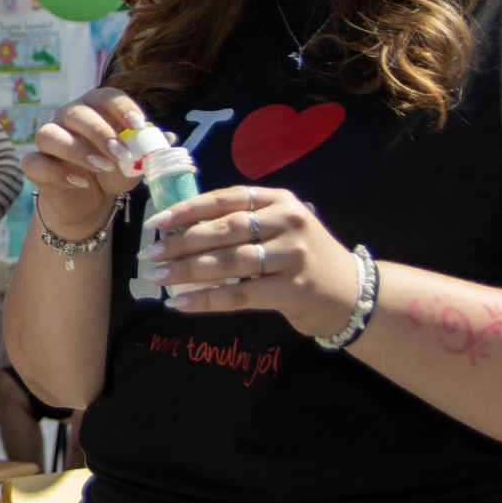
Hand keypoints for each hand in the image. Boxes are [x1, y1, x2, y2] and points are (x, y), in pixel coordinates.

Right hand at [21, 88, 145, 239]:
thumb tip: (169, 139)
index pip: (105, 96)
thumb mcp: (135, 163)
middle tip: (121, 153)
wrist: (90, 201)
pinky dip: (56, 172)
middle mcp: (67, 118)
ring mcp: (48, 141)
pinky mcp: (35, 165)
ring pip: (48, 134)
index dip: (122, 108)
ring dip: (76, 150)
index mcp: (95, 109)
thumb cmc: (112, 172)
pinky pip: (34, 161)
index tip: (139, 125)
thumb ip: (149, 150)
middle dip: (100, 132)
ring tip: (101, 167)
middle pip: (75, 113)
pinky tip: (79, 182)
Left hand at [145, 186, 360, 336]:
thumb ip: (243, 223)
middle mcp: (288, 222)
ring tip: (158, 278)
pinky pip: (240, 294)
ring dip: (188, 270)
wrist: (351, 294)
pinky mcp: (293, 290)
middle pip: (224, 230)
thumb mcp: (280, 228)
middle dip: (182, 243)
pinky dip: (207, 299)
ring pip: (229, 262)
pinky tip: (181, 303)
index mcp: (280, 200)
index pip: (226, 199)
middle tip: (150, 255)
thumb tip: (181, 231)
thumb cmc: (304, 259)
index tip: (157, 223)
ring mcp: (292, 256)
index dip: (188, 210)